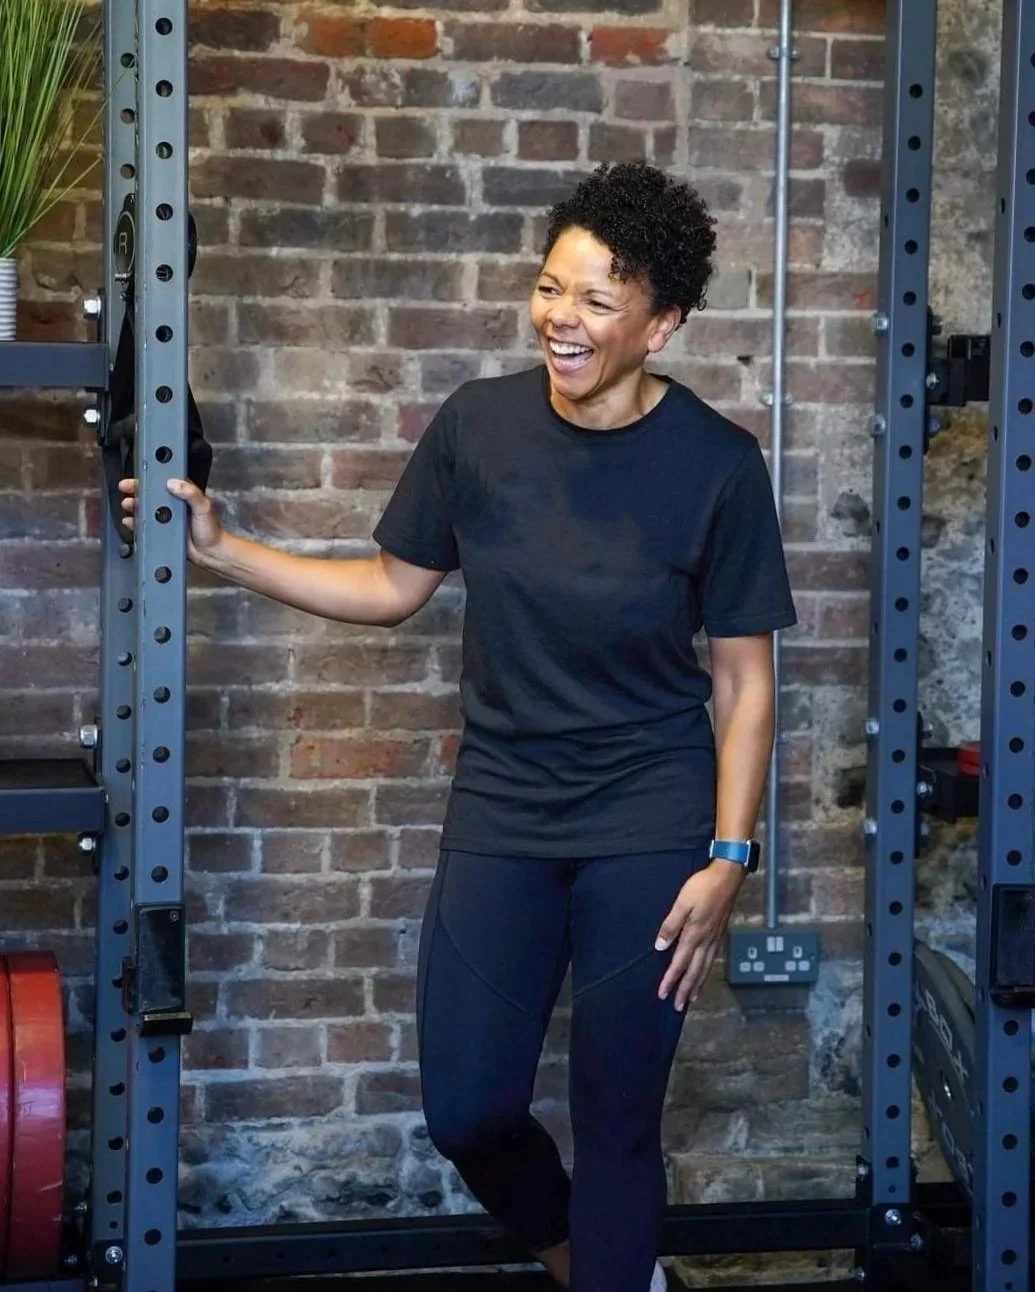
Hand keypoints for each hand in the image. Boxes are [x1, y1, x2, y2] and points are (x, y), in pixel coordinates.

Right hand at [118, 477, 222, 563]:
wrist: (212, 554)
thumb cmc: (213, 531)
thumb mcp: (204, 507)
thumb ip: (191, 493)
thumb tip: (173, 483)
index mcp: (184, 495)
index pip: (165, 481)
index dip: (151, 477)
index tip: (139, 475)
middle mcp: (174, 505)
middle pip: (152, 494)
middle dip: (137, 490)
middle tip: (126, 488)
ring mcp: (167, 518)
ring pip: (147, 509)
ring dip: (135, 506)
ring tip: (127, 504)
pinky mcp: (163, 531)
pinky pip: (146, 525)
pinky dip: (136, 523)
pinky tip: (130, 522)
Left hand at [655, 862, 744, 1010]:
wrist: (728, 877)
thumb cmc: (702, 887)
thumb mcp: (682, 903)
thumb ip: (671, 925)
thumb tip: (661, 947)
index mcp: (694, 934)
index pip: (679, 963)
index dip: (670, 979)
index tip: (662, 994)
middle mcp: (706, 941)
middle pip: (694, 971)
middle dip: (685, 990)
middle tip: (678, 1006)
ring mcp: (715, 938)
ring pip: (705, 967)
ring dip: (697, 984)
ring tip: (692, 998)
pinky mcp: (720, 933)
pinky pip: (712, 959)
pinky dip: (707, 971)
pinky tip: (704, 973)